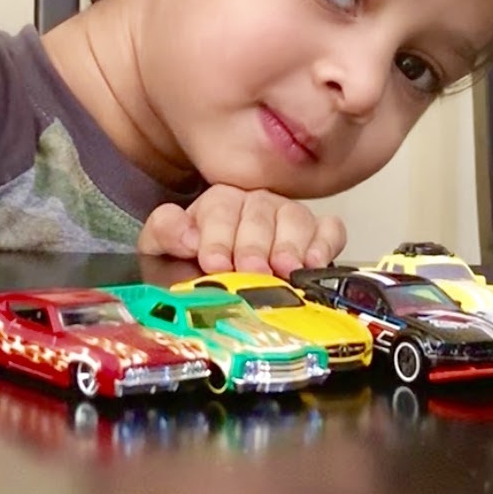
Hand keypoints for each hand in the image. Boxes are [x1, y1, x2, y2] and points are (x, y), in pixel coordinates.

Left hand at [137, 185, 347, 277]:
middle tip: (251, 269)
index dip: (217, 236)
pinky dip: (325, 243)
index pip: (221, 207)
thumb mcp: (163, 253)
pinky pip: (330, 230)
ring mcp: (290, 219)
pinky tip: (313, 264)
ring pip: (295, 217)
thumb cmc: (191, 270)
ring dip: (289, 245)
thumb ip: (165, 234)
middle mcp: (257, 204)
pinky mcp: (319, 237)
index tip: (213, 264)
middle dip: (253, 243)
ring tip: (284, 270)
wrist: (217, 291)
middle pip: (260, 211)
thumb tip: (187, 234)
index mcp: (219, 202)